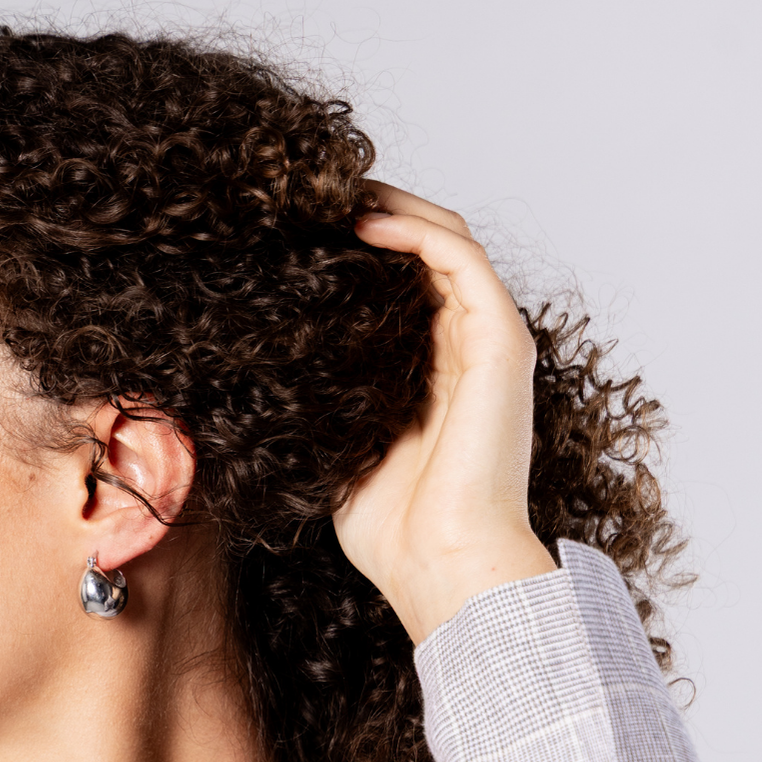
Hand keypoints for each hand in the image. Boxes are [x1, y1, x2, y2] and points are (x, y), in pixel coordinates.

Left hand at [332, 183, 555, 645]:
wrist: (442, 566)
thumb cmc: (394, 533)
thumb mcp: (339, 451)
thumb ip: (324, 404)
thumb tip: (260, 375)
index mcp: (437, 374)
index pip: (406, 286)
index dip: (360, 252)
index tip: (301, 235)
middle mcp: (470, 350)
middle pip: (428, 251)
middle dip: (375, 214)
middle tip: (313, 199)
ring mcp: (491, 342)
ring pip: (447, 240)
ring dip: (392, 207)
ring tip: (333, 195)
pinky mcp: (502, 342)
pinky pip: (460, 259)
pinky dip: (414, 229)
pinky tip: (364, 221)